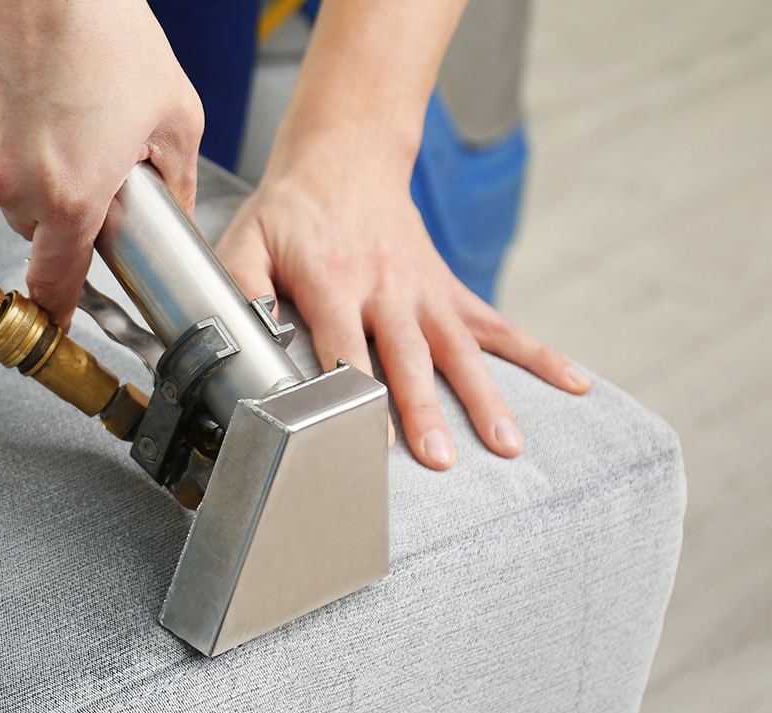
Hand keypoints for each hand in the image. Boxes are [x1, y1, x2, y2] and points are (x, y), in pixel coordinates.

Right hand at [0, 0, 201, 326]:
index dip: (60, 302)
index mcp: (69, 194)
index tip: (59, 310)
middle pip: (27, 219)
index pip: (55, 281)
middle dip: (53, 196)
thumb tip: (173, 207)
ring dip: (20, 151)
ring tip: (52, 95)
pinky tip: (18, 78)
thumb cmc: (101, 23)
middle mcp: (9, 182)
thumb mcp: (172, 108)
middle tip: (82, 144)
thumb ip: (172, 177)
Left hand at [216, 163, 592, 469]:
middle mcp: (386, 287)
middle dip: (426, 409)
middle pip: (409, 356)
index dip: (354, 391)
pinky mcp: (447, 291)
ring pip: (460, 349)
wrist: (343, 159)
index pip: (345, 346)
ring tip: (508, 444)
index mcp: (332, 281)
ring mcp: (424, 290)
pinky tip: (574, 386)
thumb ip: (236, 286)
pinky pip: (497, 326)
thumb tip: (233, 334)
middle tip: (442, 457)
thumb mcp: (244, 240)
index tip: (363, 435)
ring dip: (486, 397)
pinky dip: (539, 355)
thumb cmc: (288, 212)